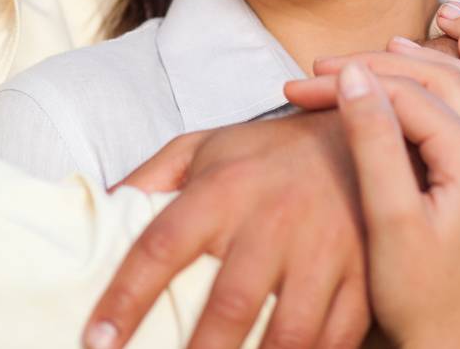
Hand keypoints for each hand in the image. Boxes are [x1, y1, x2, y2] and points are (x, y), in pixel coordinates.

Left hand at [86, 113, 369, 348]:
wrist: (358, 132)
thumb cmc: (264, 153)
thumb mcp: (201, 148)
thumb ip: (148, 180)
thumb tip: (99, 213)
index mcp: (222, 190)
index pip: (160, 245)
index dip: (124, 298)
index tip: (95, 341)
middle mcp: (272, 221)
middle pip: (230, 303)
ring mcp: (324, 251)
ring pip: (289, 333)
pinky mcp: (364, 277)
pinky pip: (338, 339)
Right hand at [296, 53, 459, 348]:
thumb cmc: (423, 300)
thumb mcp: (388, 220)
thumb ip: (374, 142)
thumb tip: (354, 76)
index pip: (407, 91)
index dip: (346, 81)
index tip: (296, 88)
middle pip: (445, 76)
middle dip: (379, 63)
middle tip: (322, 66)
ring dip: (433, 58)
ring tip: (389, 45)